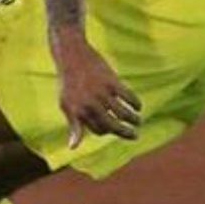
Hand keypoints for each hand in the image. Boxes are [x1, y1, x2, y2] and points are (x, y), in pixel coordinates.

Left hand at [52, 30, 140, 147]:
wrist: (72, 55)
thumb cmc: (68, 83)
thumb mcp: (66, 105)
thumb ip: (74, 126)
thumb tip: (73, 148)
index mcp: (77, 112)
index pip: (98, 130)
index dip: (106, 131)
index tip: (113, 129)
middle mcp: (89, 105)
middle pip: (112, 126)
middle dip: (126, 133)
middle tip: (135, 136)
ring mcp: (101, 93)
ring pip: (124, 113)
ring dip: (134, 120)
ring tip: (138, 121)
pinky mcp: (112, 82)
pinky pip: (129, 97)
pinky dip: (136, 104)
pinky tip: (138, 106)